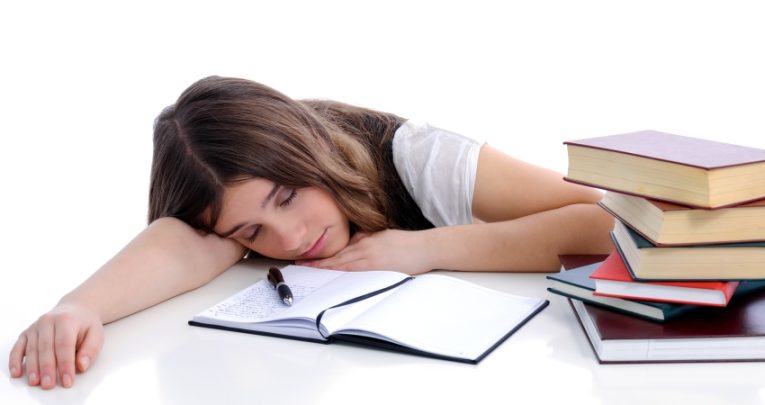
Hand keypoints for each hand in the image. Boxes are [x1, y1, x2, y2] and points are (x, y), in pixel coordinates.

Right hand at [9, 302, 103, 388]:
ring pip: (32, 349)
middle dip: (47, 368)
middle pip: (46, 347)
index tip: (67, 380)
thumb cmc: (85, 325)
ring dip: (32, 367)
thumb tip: (81, 366)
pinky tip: (16, 372)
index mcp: (66, 320)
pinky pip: (18, 347)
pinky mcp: (26, 333)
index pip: (64, 344)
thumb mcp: (96, 334)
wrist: (75, 309)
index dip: (65, 364)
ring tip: (35, 382)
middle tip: (48, 385)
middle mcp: (48, 321)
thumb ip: (91, 350)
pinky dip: (15, 360)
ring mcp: (35, 326)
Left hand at [298, 229, 435, 274]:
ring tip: (310, 271)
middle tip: (300, 265)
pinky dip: (344, 274)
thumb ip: (364, 240)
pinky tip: (334, 277)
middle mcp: (366, 249)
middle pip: (338, 258)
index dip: (321, 255)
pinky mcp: (380, 268)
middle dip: (318, 263)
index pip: (339, 249)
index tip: (306, 258)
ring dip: (327, 268)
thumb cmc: (406, 242)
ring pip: (345, 265)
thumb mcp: (381, 235)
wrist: (425, 248)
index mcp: (366, 241)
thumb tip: (349, 245)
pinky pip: (358, 272)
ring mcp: (373, 259)